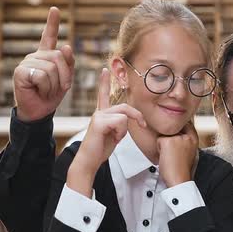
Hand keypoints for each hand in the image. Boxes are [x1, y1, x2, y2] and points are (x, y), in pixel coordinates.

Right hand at [13, 7, 74, 121]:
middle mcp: (36, 56)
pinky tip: (38, 91)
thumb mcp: (66, 79)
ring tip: (46, 90)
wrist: (39, 111)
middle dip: (65, 76)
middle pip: (59, 56)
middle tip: (58, 88)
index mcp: (46, 56)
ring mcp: (27, 62)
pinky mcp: (21, 72)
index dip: (52, 23)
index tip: (55, 9)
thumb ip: (68, 64)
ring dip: (55, 84)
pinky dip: (46, 87)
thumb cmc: (52, 95)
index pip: (49, 36)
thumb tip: (66, 46)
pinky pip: (43, 76)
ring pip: (52, 68)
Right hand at [67, 68, 145, 196]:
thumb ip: (120, 124)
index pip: (103, 95)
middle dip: (138, 116)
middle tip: (143, 125)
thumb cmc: (100, 149)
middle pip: (125, 107)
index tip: (105, 70)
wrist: (89, 161)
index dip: (104, 82)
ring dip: (125, 130)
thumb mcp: (114, 134)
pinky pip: (121, 122)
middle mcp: (99, 112)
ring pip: (124, 116)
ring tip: (116, 138)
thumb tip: (129, 120)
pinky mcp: (99, 122)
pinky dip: (122, 133)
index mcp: (102, 114)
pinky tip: (113, 139)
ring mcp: (98, 116)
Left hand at [157, 121, 197, 186]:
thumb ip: (186, 141)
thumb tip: (180, 133)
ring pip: (165, 135)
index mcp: (195, 139)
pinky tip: (166, 158)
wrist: (180, 181)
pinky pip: (158, 141)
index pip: (185, 124)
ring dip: (165, 145)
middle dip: (171, 139)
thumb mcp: (190, 153)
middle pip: (173, 129)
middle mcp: (188, 136)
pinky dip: (159, 149)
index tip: (177, 143)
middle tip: (174, 154)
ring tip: (171, 157)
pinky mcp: (168, 141)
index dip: (178, 131)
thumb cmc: (183, 170)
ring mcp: (178, 138)